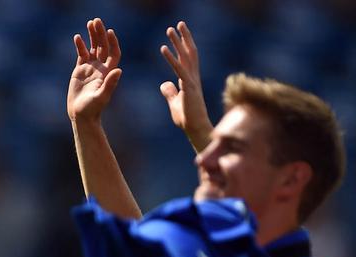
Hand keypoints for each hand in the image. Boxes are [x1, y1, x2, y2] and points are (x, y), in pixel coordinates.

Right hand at [67, 18, 122, 123]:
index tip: (109, 31)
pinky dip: (80, 45)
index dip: (112, 42)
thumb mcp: (102, 96)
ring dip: (92, 36)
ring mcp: (90, 68)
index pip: (113, 52)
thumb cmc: (93, 109)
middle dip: (100, 34)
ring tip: (90, 23)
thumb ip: (110, 84)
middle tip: (96, 21)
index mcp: (108, 72)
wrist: (81, 115)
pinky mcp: (80, 70)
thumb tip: (119, 70)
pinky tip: (77, 37)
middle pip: (103, 46)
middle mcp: (101, 67)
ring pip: (93, 47)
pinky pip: (81, 54)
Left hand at [159, 21, 212, 151]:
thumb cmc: (187, 118)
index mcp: (190, 79)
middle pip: (189, 52)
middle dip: (184, 37)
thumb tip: (164, 84)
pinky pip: (178, 69)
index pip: (188, 57)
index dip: (184, 44)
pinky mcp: (188, 87)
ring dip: (178, 42)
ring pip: (185, 56)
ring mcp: (192, 80)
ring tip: (170, 29)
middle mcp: (193, 76)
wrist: (195, 129)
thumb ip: (170, 92)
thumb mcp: (175, 102)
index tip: (180, 32)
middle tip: (178, 23)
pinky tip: (163, 48)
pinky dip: (171, 58)